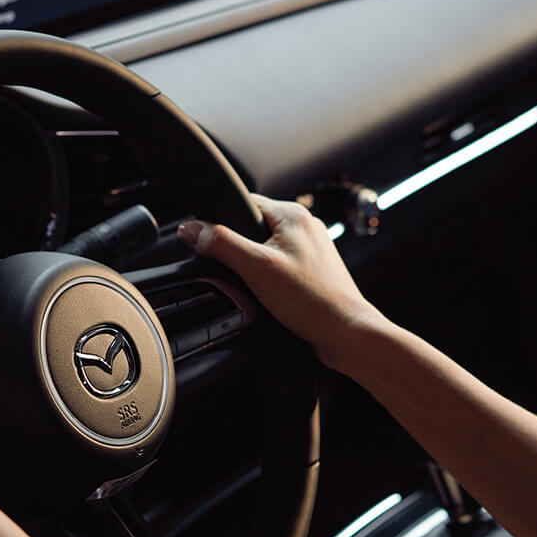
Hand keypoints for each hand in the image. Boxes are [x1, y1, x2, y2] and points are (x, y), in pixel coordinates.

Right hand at [177, 194, 384, 369]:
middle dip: (238, 249)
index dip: (221, 221)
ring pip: (266, 249)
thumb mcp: (257, 268)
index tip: (208, 242)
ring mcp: (311, 250)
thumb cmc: (312, 301)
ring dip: (253, 267)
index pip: (243, 203)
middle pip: (252, 227)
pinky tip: (269, 296)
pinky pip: (279, 267)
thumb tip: (190, 229)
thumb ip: (221, 244)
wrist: (346, 333)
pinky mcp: (312, 272)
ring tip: (257, 287)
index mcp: (293, 214)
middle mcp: (305, 226)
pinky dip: (268, 279)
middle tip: (237, 273)